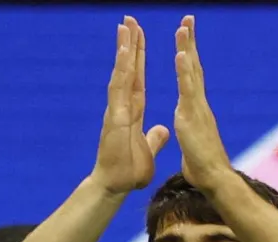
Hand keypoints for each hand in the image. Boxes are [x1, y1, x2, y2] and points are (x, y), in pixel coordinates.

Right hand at [92, 16, 168, 194]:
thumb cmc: (128, 171)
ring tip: (126, 25)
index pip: (137, 78)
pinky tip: (126, 51)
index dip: (139, 58)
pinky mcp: (115, 116)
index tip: (139, 37)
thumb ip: (154, 138)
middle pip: (128, 69)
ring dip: (125, 49)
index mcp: (133, 111)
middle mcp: (122, 105)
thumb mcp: (148, 150)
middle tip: (130, 19)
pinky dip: (123, 69)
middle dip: (130, 44)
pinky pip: (120, 88)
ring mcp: (117, 109)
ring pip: (122, 73)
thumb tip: (162, 130)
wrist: (116, 186)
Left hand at [173, 15, 234, 190]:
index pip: (191, 78)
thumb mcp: (192, 144)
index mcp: (195, 110)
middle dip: (189, 42)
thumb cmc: (203, 168)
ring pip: (192, 72)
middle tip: (186, 18)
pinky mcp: (192, 117)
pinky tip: (180, 54)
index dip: (187, 57)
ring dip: (187, 48)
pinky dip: (184, 71)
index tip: (184, 37)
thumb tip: (191, 131)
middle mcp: (198, 104)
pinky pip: (187, 90)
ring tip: (183, 26)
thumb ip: (191, 133)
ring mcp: (197, 108)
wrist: (213, 180)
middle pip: (194, 67)